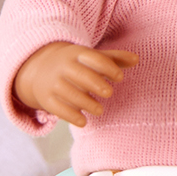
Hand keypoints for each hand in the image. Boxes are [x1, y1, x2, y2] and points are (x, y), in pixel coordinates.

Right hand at [13, 42, 137, 126]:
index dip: (107, 66)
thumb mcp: (91, 58)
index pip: (93, 57)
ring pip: (69, 92)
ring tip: (100, 110)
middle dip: (95, 83)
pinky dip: (71, 116)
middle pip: (80, 74)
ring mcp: (53, 83)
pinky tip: (83, 121)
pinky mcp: (46, 99)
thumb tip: (137, 59)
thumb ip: (114, 59)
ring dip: (86, 102)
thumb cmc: (75, 64)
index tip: (120, 77)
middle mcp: (63, 67)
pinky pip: (57, 108)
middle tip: (109, 92)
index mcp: (76, 54)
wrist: (39, 68)